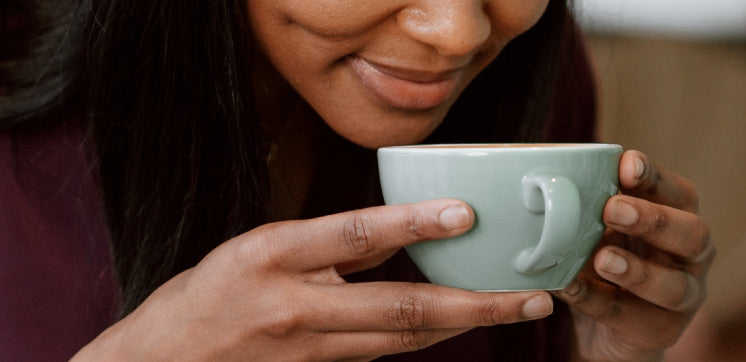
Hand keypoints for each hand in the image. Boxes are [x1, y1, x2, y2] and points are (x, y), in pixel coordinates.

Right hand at [73, 200, 553, 360]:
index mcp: (273, 256)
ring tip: (514, 309)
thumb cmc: (205, 295)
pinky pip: (381, 357)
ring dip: (461, 326)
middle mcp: (294, 307)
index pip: (354, 235)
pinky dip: (423, 340)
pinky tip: (456, 326)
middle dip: (475, 306)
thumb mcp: (257, 247)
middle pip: (399, 310)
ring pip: (401, 341)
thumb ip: (328, 244)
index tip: (466, 214)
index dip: (413, 224)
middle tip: (532, 297)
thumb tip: (398, 234)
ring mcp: (307, 351)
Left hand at [552, 150, 713, 360]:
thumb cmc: (603, 259)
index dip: (655, 178)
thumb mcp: (597, 228)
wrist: (603, 326)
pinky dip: (598, 301)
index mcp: (679, 219)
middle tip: (612, 209)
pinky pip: (633, 317)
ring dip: (637, 271)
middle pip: (692, 234)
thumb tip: (549, 177)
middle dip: (653, 219)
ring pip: (675, 286)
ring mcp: (684, 298)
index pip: (678, 193)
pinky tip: (571, 288)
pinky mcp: (660, 331)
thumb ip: (588, 207)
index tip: (626, 164)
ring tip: (602, 259)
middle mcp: (692, 257)